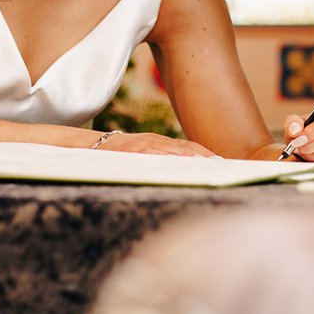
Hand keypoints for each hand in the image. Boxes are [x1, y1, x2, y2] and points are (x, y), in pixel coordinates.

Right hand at [96, 132, 217, 156]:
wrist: (93, 145)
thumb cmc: (121, 154)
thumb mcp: (144, 156)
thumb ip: (161, 160)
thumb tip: (182, 172)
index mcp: (160, 143)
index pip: (187, 146)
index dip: (204, 153)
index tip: (220, 162)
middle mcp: (155, 141)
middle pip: (183, 146)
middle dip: (202, 154)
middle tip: (218, 163)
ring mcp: (143, 144)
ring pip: (169, 148)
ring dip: (188, 155)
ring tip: (203, 162)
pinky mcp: (131, 149)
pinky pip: (148, 152)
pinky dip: (162, 155)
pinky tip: (172, 160)